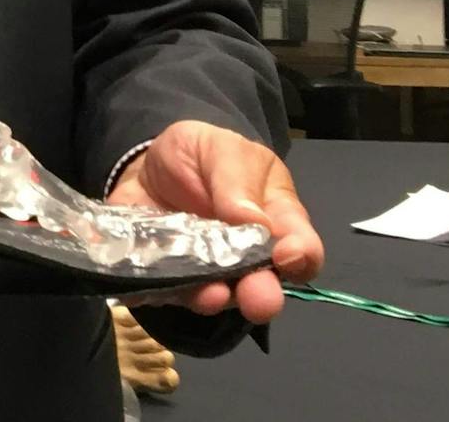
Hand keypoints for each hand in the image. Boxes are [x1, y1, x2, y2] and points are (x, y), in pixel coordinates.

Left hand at [105, 120, 323, 323]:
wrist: (147, 166)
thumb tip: (256, 222)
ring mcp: (210, 273)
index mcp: (275, 218)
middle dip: (262, 295)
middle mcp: (248, 257)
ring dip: (214, 298)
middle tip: (256, 299)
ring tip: (208, 293)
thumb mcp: (219, 149)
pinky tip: (160, 285)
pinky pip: (170, 293)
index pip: (302, 245)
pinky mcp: (171, 279)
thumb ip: (237, 179)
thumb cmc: (198, 157)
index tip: (287, 256)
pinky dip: (166, 292)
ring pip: (218, 296)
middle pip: (264, 284)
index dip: (301, 256)